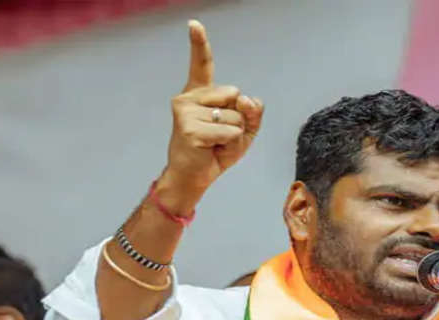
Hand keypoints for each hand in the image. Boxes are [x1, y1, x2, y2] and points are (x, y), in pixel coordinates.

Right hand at [164, 20, 263, 191]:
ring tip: (215, 144)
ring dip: (234, 135)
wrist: (195, 177)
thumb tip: (248, 98)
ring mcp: (186, 111)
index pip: (202, 65)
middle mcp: (189, 97)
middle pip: (236, 95)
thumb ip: (252, 113)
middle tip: (220, 136)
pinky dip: (229, 144)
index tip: (194, 24)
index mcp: (200, 94)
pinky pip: (229, 131)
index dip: (199, 44)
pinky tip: (211, 149)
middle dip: (239, 119)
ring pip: (234, 116)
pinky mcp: (189, 128)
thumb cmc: (216, 152)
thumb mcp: (244, 131)